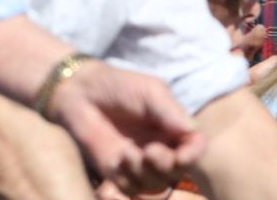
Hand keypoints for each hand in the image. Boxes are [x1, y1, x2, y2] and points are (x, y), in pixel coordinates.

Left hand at [43, 60, 203, 195]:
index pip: (195, 149)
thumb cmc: (120, 87)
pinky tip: (114, 166)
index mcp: (174, 128)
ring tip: (124, 154)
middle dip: (165, 166)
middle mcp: (161, 148)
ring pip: (154, 185)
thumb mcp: (150, 92)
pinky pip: (129, 190)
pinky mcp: (117, 174)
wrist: (81, 96)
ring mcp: (139, 163)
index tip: (183, 155)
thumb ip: (170, 111)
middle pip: (177, 171)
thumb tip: (193, 131)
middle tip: (148, 151)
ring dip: (141, 174)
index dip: (193, 156)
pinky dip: (123, 186)